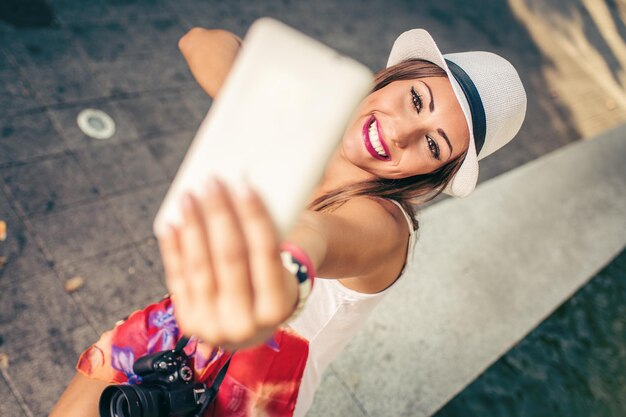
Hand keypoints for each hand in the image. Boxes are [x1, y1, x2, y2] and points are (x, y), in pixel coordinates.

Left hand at [156, 177, 297, 349]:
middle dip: (220, 215)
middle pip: (231, 257)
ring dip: (192, 226)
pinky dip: (173, 249)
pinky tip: (171, 223)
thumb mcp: (281, 267)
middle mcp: (246, 324)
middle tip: (212, 182)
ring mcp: (213, 326)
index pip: (266, 252)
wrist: (255, 324)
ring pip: (200, 267)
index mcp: (277, 308)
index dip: (255, 216)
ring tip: (188, 196)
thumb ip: (266, 237)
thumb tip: (240, 190)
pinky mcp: (189, 322)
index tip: (245, 185)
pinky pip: (178, 279)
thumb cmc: (273, 281)